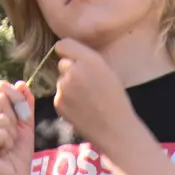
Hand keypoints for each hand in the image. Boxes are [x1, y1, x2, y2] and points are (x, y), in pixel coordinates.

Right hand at [0, 80, 34, 174]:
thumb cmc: (18, 152)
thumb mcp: (25, 124)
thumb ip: (24, 104)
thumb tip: (22, 83)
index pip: (1, 87)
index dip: (17, 100)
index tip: (20, 119)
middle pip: (2, 100)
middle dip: (15, 119)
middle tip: (11, 136)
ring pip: (3, 118)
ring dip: (12, 134)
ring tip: (7, 146)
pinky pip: (0, 133)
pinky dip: (8, 143)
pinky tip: (3, 152)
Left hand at [53, 38, 136, 154]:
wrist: (115, 130)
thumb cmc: (116, 101)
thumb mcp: (108, 71)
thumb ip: (88, 61)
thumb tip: (72, 57)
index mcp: (89, 60)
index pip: (64, 45)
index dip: (67, 52)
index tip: (72, 59)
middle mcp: (73, 71)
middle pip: (62, 63)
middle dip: (70, 71)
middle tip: (85, 85)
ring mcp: (63, 87)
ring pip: (60, 81)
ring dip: (68, 88)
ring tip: (85, 101)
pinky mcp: (58, 103)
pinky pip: (59, 97)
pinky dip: (66, 102)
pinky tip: (80, 110)